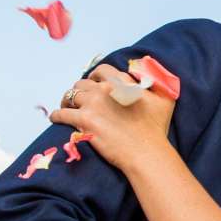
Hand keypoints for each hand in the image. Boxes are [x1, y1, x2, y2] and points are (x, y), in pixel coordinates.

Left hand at [48, 62, 176, 171]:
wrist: (146, 153)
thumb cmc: (156, 129)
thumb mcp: (164, 99)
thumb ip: (156, 81)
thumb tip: (145, 67)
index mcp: (122, 82)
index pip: (102, 70)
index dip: (95, 75)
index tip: (94, 82)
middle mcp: (105, 89)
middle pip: (83, 82)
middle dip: (80, 90)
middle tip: (80, 99)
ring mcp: (93, 104)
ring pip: (70, 96)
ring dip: (67, 101)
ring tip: (67, 107)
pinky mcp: (83, 121)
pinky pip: (61, 114)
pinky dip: (57, 115)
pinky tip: (56, 118)